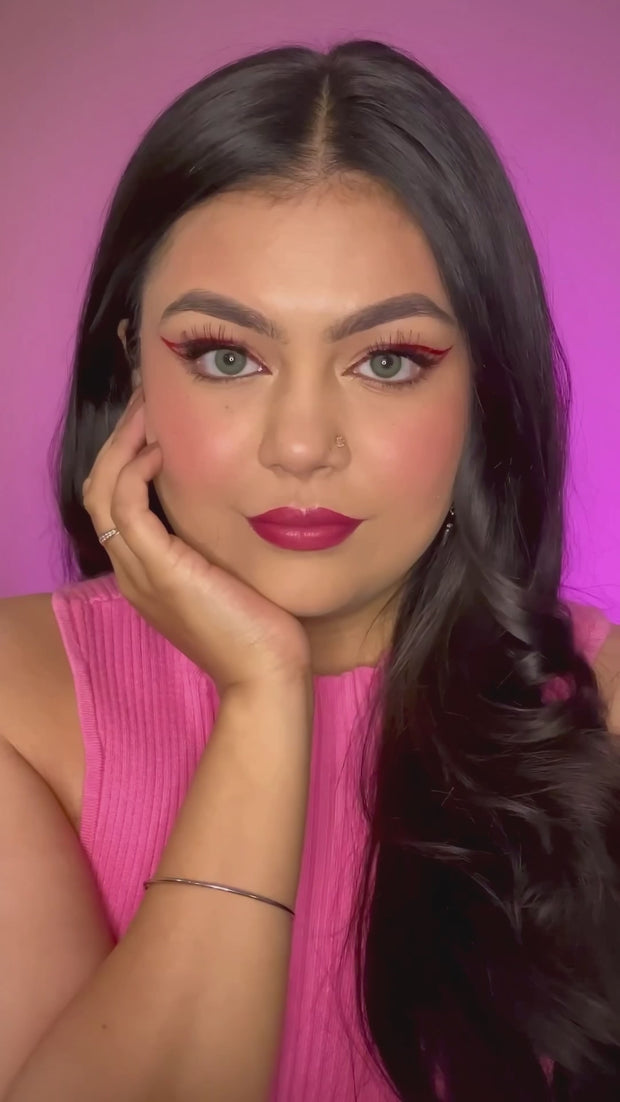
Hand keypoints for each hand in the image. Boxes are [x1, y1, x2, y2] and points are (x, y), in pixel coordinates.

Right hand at [81, 387, 312, 696]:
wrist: (268, 676)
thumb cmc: (263, 630)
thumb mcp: (233, 575)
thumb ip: (220, 542)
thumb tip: (240, 500)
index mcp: (147, 573)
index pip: (116, 503)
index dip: (127, 458)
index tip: (156, 422)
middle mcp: (133, 571)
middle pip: (99, 491)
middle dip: (119, 441)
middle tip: (145, 401)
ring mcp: (140, 573)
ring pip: (102, 492)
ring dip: (121, 445)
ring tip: (147, 410)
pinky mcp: (160, 572)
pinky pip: (125, 508)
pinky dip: (134, 471)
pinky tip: (160, 449)